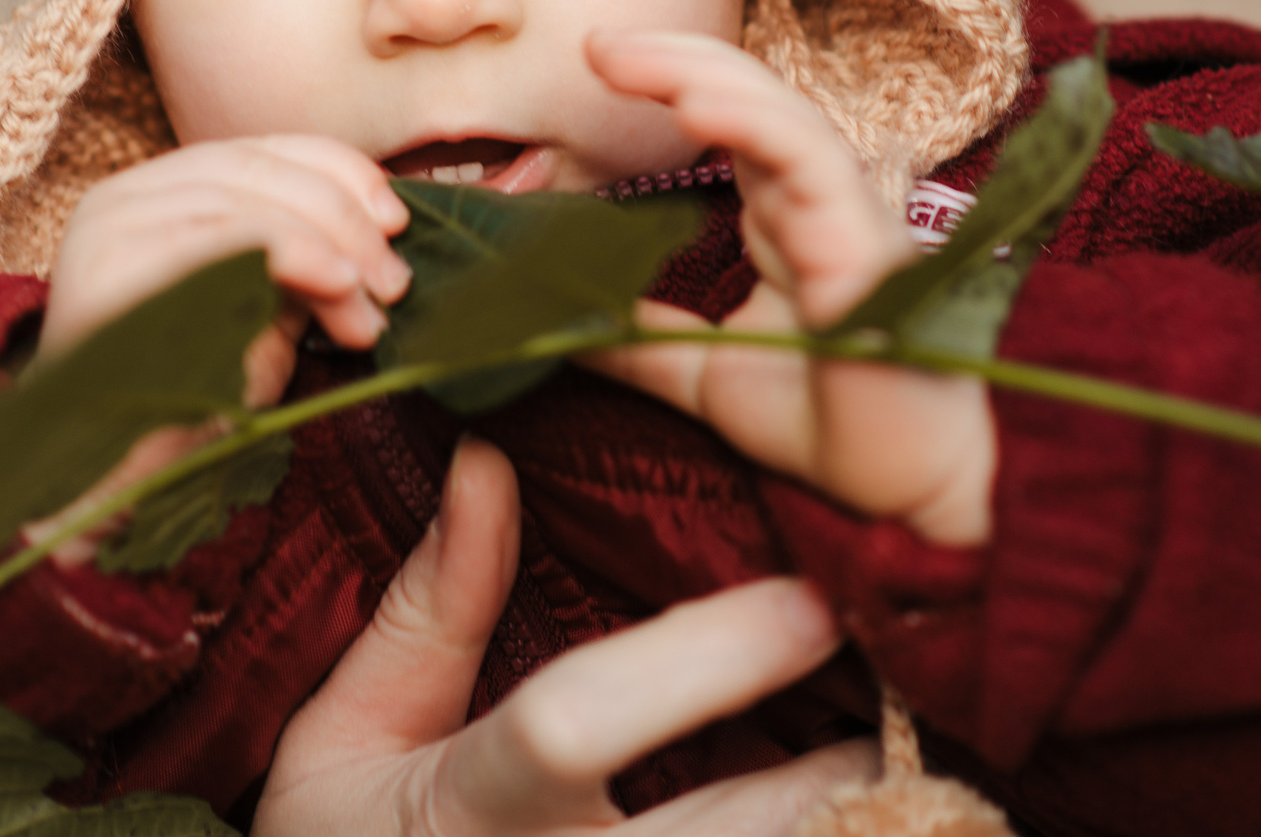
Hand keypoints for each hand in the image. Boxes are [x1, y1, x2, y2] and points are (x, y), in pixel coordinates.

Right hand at [27, 136, 410, 564]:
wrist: (109, 483)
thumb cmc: (192, 403)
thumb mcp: (264, 309)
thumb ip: (307, 258)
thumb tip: (385, 226)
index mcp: (159, 193)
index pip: (264, 151)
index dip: (342, 173)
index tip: (399, 220)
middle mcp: (124, 196)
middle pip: (263, 170)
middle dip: (348, 220)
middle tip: (396, 283)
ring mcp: (109, 227)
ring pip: (250, 199)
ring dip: (334, 249)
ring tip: (371, 311)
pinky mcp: (107, 268)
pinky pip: (223, 235)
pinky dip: (298, 254)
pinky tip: (340, 289)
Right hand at [254, 439, 871, 836]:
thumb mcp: (346, 739)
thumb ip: (427, 611)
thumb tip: (489, 461)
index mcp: (465, 812)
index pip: (575, 728)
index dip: (701, 664)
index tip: (810, 600)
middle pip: (731, 835)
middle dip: (843, 773)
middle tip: (914, 687)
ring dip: (861, 824)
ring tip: (911, 749)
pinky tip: (871, 815)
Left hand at [581, 31, 995, 546]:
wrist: (906, 496)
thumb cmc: (830, 424)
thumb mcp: (701, 374)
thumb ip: (638, 342)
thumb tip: (554, 320)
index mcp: (784, 215)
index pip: (728, 120)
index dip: (668, 80)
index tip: (594, 59)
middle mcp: (818, 201)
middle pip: (750, 97)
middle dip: (673, 59)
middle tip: (595, 41)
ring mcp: (847, 216)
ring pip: (781, 116)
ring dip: (704, 77)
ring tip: (629, 59)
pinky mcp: (867, 245)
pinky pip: (813, 164)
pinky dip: (755, 126)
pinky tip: (697, 106)